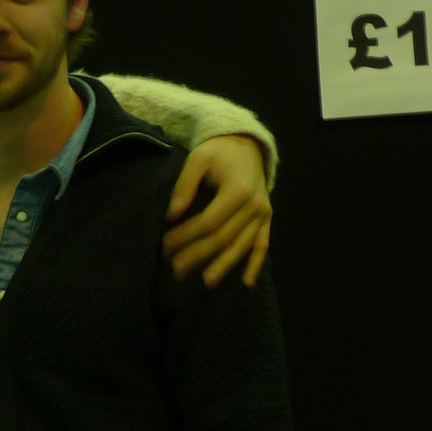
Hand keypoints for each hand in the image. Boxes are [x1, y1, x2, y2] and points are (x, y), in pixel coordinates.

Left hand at [163, 135, 271, 287]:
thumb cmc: (219, 152)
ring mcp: (263, 214)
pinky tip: (246, 284)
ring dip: (224, 266)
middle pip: (224, 237)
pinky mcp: (267, 219)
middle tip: (175, 270)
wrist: (248, 146)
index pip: (209, 221)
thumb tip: (171, 215)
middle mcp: (255, 205)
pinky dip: (255, 265)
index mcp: (238, 189)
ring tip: (206, 283)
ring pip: (242, 246)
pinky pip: (262, 245)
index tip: (165, 245)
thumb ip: (184, 185)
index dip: (186, 236)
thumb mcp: (198, 157)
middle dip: (198, 255)